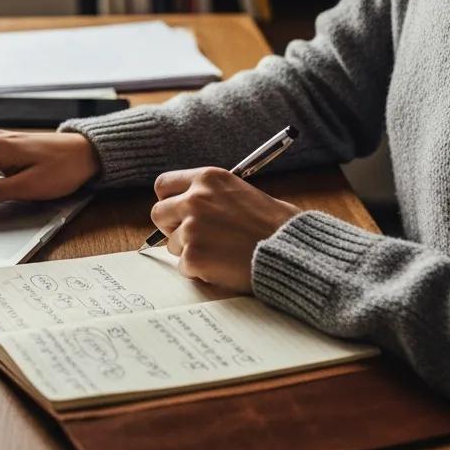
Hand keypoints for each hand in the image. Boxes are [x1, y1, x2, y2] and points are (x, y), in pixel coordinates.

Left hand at [150, 168, 299, 292]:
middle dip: (172, 227)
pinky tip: (222, 266)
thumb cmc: (275, 225)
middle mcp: (196, 198)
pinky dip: (199, 271)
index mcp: (208, 178)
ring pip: (170, 243)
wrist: (291, 251)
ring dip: (189, 251)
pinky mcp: (194, 255)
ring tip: (219, 253)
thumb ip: (210, 197)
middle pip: (158, 213)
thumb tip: (184, 208)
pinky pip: (183, 266)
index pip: (164, 185)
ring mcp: (192, 227)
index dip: (169, 200)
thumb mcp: (241, 193)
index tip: (177, 212)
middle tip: (194, 237)